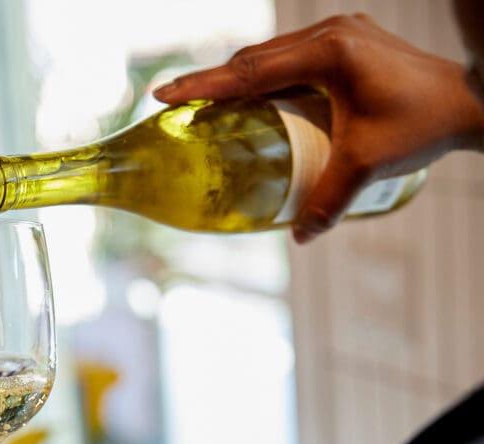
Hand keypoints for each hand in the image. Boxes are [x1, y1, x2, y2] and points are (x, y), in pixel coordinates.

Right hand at [154, 14, 483, 242]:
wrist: (471, 99)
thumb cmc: (423, 123)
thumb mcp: (367, 164)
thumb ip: (329, 199)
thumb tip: (300, 235)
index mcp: (329, 53)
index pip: (250, 71)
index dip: (204, 85)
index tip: (165, 94)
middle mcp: (331, 34)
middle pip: (255, 58)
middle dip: (212, 80)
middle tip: (174, 102)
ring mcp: (341, 33)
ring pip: (272, 54)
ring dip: (239, 78)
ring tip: (207, 103)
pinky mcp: (349, 41)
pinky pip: (293, 56)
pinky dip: (266, 75)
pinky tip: (256, 97)